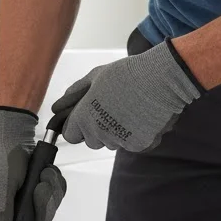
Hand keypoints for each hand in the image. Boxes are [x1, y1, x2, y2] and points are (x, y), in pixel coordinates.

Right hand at [0, 108, 66, 220]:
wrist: (14, 132)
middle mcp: (6, 209)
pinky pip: (52, 197)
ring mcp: (23, 200)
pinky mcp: (36, 190)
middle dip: (41, 208)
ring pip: (44, 212)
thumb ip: (0, 213)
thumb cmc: (1, 156)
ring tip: (45, 175)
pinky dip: (55, 185)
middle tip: (41, 188)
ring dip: (50, 193)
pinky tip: (48, 173)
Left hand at [52, 39, 202, 151]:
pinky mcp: (139, 146)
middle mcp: (99, 134)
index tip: (86, 117)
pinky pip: (132, 144)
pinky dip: (136, 135)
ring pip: (112, 143)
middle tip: (113, 108)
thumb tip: (58, 107)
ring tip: (130, 109)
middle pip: (92, 141)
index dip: (77, 126)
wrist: (162, 79)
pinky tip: (143, 117)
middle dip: (98, 129)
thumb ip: (74, 93)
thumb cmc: (127, 74)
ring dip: (117, 132)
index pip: (70, 135)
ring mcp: (119, 142)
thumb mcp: (95, 76)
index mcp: (84, 118)